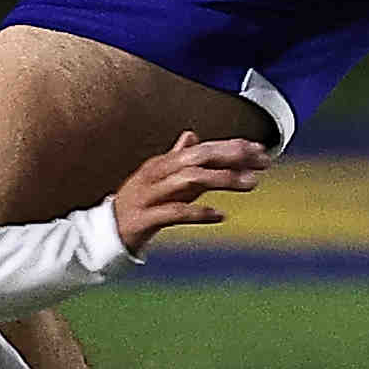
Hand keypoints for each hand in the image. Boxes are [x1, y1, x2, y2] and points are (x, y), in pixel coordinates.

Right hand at [111, 131, 271, 253]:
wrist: (104, 234)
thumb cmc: (138, 205)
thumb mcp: (160, 179)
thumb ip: (179, 159)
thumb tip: (192, 135)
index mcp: (163, 163)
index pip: (203, 149)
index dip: (232, 147)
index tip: (261, 150)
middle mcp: (157, 174)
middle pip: (197, 157)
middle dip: (232, 156)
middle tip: (263, 162)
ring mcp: (149, 195)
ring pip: (189, 180)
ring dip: (222, 179)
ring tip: (250, 184)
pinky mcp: (144, 219)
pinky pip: (174, 212)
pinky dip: (198, 212)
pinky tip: (220, 215)